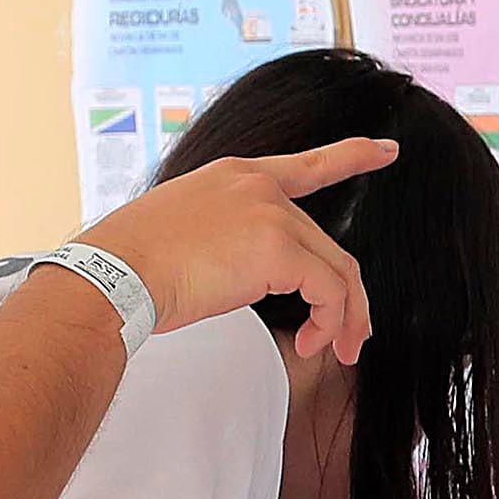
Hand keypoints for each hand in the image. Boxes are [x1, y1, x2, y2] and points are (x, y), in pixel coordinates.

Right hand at [80, 142, 386, 361]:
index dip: (351, 155)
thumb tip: (246, 276)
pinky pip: (328, 290)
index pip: (305, 165)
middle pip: (328, 245)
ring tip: (335, 350)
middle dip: (347, 298)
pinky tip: (313, 343)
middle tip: (346, 339)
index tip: (385, 149)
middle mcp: (258, 185)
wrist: (113, 275)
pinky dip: (331, 321)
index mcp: (235, 175)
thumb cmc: (133, 268)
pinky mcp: (277, 246)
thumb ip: (228, 239)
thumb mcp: (184, 234)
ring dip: (344, 317)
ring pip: (338, 270)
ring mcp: (270, 212)